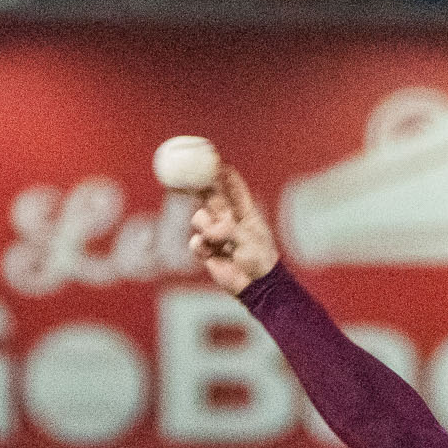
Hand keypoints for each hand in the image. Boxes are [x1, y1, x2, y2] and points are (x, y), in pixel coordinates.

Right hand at [188, 166, 278, 295]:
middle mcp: (229, 220)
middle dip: (199, 184)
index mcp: (245, 212)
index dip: (224, 173)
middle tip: (187, 173)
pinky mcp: (207, 250)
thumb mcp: (248, 239)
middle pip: (210, 196)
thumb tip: (207, 230)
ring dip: (204, 225)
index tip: (215, 159)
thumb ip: (227, 229)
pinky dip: (199, 246)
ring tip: (217, 240)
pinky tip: (210, 253)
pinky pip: (195, 241)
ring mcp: (217, 234)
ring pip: (199, 217)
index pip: (233, 187)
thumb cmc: (260, 260)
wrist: (256, 287)